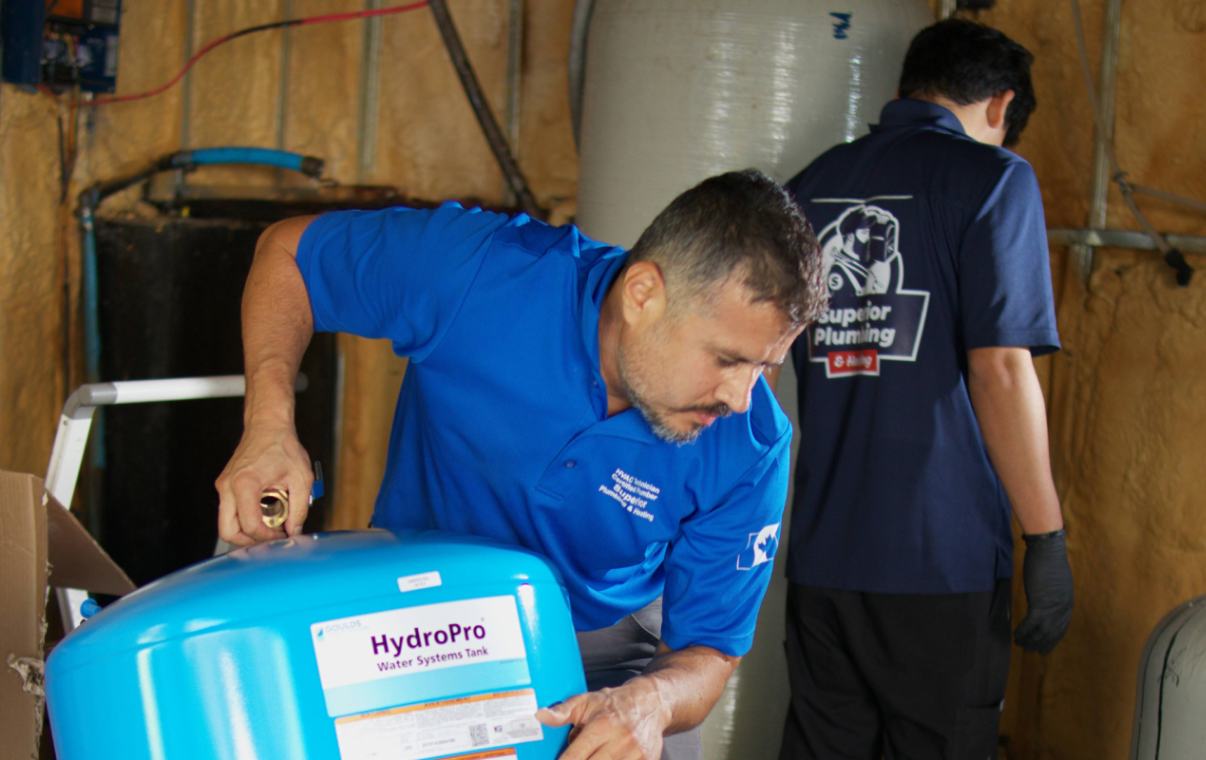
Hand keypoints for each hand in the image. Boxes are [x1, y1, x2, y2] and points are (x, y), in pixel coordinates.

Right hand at [215, 421, 312, 545]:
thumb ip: (299, 509)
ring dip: (247, 531)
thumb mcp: (300, 478)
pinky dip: (244, 518)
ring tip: (270, 525)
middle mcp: (228, 486)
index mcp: (245, 484)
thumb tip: (294, 531)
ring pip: (226, 523)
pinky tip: (265, 512)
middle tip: (270, 541)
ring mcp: (224, 486)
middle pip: (227, 531)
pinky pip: (230, 511)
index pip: (250, 525)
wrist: (268, 425)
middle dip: (249, 542)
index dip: (267, 538)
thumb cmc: (282, 445)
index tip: (282, 537)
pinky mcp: (225, 486)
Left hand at [536, 679, 668, 759]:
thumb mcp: (586, 701)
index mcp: (602, 725)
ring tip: (594, 754)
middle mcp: (621, 740)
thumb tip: (540, 716)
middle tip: (574, 758)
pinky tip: (607, 756)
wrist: (651, 703)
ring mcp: (637, 754)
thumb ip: (562, 711)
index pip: (575, 757)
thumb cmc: (615, 703)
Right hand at [1014, 529, 1073, 652]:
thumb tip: (1048, 598)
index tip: (1047, 646)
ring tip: (1022, 646)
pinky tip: (1016, 636)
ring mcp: (1052, 607)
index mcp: (1068, 602)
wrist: (1047, 550)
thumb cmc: (1050, 559)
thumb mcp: (1056, 580)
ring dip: (1031, 640)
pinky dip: (1023, 631)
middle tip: (1034, 652)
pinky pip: (1030, 624)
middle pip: (1053, 632)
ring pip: (1042, 631)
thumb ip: (1054, 593)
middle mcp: (1062, 608)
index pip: (1062, 626)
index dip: (1054, 638)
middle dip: (1043, 643)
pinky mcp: (1039, 603)